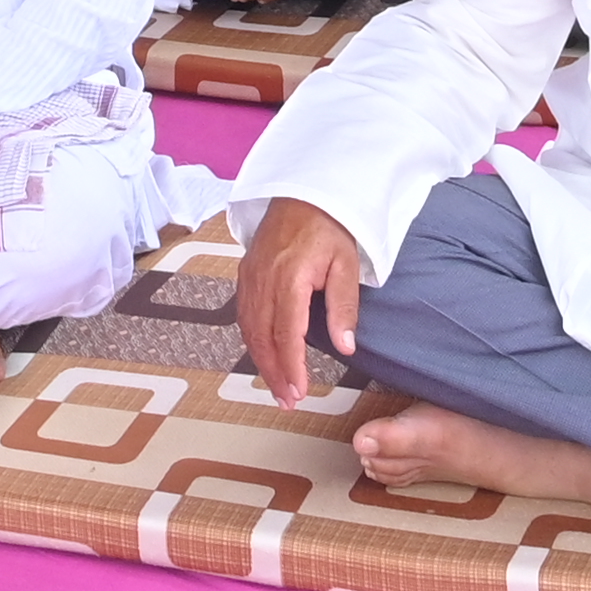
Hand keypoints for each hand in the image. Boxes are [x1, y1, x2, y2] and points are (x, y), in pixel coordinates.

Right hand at [232, 196, 370, 406]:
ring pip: (248, 328)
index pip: (287, 334)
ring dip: (260, 360)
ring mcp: (250, 274)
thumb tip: (346, 347)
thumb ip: (344, 306)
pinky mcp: (246, 271)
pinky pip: (243, 312)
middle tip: (287, 400)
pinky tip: (263, 353)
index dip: (291, 367)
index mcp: (289, 277)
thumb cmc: (330, 225)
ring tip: (276, 386)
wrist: (305, 190)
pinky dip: (252, 338)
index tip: (299, 391)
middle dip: (273, 373)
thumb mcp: (347, 263)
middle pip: (262, 337)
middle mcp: (263, 278)